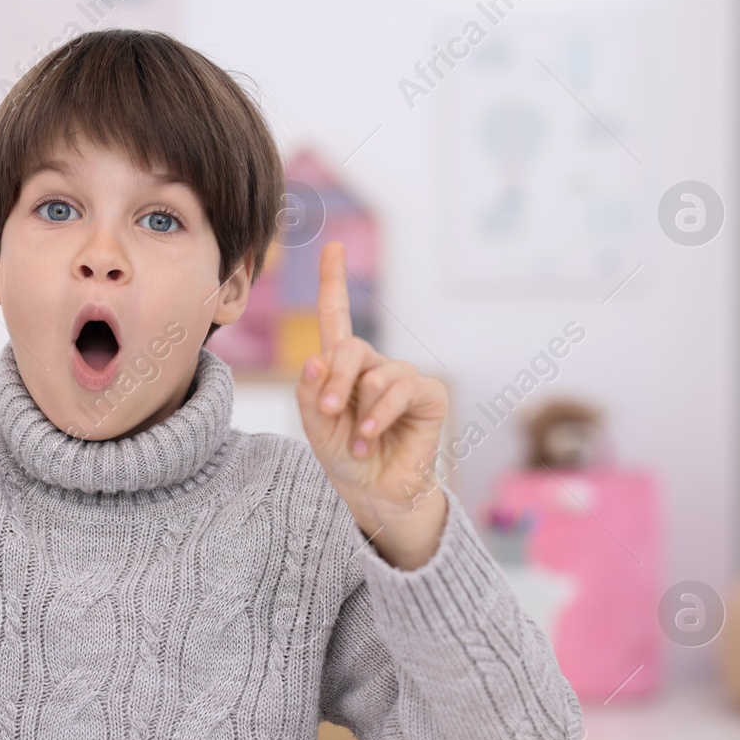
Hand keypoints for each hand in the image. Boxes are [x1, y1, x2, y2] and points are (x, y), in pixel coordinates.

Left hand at [295, 242, 449, 569]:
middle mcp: (374, 366)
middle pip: (350, 348)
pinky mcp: (428, 395)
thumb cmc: (346, 459)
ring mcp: (402, 378)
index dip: (334, 282)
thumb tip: (314, 359)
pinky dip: (381, 414)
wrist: (375, 492)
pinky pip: (402, 389)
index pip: (336, 318)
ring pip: (376, 372)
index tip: (332, 246)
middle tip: (329, 411)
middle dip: (335, 378)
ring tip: (355, 437)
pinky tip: (369, 435)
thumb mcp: (317, 428)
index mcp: (343, 368)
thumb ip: (311, 396)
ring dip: (360, 406)